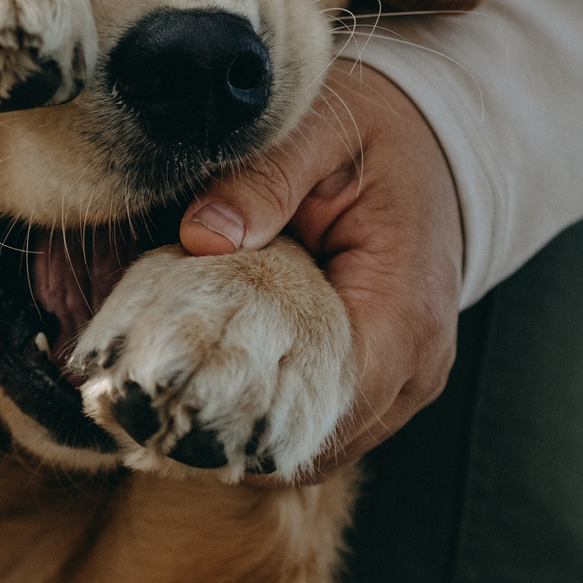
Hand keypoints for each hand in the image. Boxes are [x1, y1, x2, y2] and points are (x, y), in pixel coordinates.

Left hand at [179, 65, 461, 480]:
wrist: (435, 145)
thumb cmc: (377, 137)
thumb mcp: (319, 133)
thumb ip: (263, 179)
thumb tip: (202, 234)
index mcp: (406, 310)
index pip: (329, 402)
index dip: (249, 418)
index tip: (171, 405)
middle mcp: (417, 365)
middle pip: (318, 442)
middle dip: (234, 439)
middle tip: (148, 419)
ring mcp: (406, 382)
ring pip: (318, 448)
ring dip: (249, 441)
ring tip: (169, 419)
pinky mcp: (387, 385)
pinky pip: (324, 429)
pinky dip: (269, 426)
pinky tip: (212, 404)